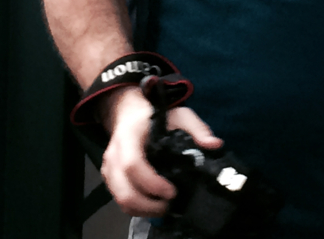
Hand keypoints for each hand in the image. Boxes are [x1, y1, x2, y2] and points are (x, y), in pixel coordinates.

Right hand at [100, 86, 222, 216]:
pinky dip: (136, 207)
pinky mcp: (108, 177)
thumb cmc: (154, 115)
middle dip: (149, 205)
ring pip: (120, 200)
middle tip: (170, 204)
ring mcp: (108, 167)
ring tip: (164, 206)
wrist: (128, 113)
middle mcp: (114, 153)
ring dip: (143, 210)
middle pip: (124, 191)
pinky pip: (118, 199)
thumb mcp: (179, 115)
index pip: (133, 165)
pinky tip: (152, 202)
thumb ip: (197, 128)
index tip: (172, 191)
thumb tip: (215, 145)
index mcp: (129, 136)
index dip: (152, 184)